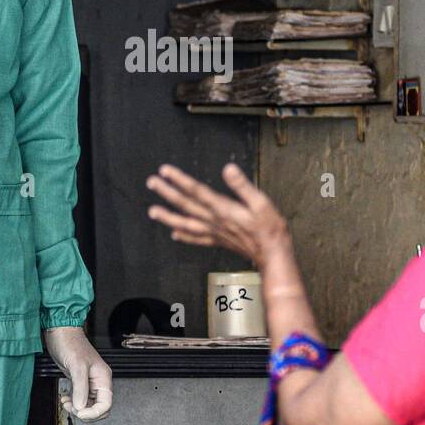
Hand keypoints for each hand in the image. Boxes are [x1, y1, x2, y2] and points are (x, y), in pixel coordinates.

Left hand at [43, 326, 111, 421]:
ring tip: (66, 403)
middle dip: (86, 413)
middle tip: (72, 409)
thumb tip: (81, 407)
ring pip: (89, 406)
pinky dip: (73, 403)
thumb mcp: (77, 366)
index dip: (93, 413)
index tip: (80, 413)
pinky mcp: (79, 382)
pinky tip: (65, 399)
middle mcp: (98, 381)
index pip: (106, 404)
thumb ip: (80, 388)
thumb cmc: (70, 343)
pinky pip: (80, 399)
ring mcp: (89, 382)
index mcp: (103, 377)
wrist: (60, 332)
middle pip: (99, 408)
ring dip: (78, 409)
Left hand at [146, 163, 291, 267]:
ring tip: (152, 211)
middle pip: (186, 205)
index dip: (180, 180)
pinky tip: (174, 234)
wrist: (273, 256)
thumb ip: (242, 186)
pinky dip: (184, 236)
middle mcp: (214, 221)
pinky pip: (197, 239)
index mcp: (223, 209)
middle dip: (167, 193)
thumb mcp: (261, 202)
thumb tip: (228, 168)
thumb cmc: (269, 228)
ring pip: (186, 223)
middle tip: (151, 182)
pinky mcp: (218, 241)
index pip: (197, 191)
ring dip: (168, 216)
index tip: (165, 170)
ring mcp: (215, 233)